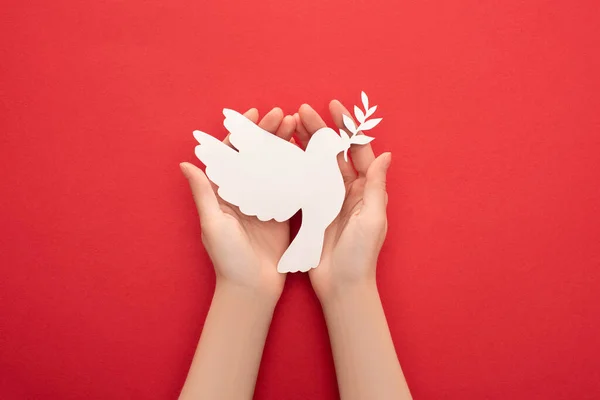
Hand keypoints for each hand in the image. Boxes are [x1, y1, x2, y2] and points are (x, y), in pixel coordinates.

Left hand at [181, 107, 295, 300]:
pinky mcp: (282, 212)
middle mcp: (244, 193)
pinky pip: (289, 184)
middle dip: (268, 133)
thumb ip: (204, 193)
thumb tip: (186, 162)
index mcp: (224, 194)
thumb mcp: (213, 224)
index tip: (255, 114)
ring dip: (283, 145)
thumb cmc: (228, 258)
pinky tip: (306, 152)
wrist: (252, 288)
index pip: (232, 154)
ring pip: (274, 165)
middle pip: (256, 155)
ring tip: (296, 126)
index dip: (242, 133)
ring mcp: (264, 201)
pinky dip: (297, 167)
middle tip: (282, 115)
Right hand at [295, 101, 390, 303]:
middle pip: (334, 153)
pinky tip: (282, 152)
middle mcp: (349, 191)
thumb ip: (376, 186)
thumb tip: (386, 154)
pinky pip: (304, 182)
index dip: (346, 127)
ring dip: (305, 144)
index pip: (357, 150)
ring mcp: (329, 199)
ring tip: (290, 124)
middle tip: (303, 110)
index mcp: (367, 190)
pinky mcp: (313, 210)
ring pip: (316, 164)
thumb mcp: (372, 219)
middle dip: (320, 130)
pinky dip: (295, 166)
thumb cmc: (361, 255)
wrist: (341, 285)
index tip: (333, 106)